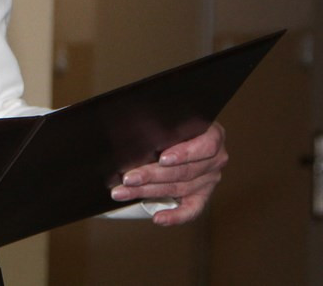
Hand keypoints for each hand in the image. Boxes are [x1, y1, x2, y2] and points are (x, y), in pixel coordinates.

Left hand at [110, 122, 227, 225]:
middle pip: (183, 171)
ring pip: (178, 188)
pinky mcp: (202, 195)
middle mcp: (215, 160)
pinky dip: (175, 216)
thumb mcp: (173, 118)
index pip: (204, 147)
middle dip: (151, 175)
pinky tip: (158, 219)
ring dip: (148, 192)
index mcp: (213, 136)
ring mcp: (209, 179)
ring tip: (124, 192)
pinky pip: (191, 210)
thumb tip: (133, 127)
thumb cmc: (174, 122)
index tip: (162, 158)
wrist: (187, 133)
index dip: (184, 153)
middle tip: (127, 178)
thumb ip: (163, 123)